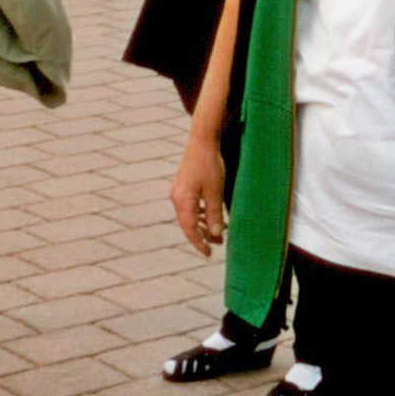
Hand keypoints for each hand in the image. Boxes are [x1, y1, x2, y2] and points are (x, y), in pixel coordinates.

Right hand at [170, 135, 225, 256]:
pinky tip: (211, 216)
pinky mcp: (182, 187)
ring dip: (202, 225)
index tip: (209, 254)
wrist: (202, 141)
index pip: (189, 230)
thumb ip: (214, 215)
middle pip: (188, 224)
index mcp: (182, 201)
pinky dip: (200, 214)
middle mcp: (176, 198)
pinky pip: (189, 207)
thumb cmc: (210, 165)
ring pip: (189, 216)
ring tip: (218, 232)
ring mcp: (178, 192)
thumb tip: (216, 236)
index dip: (199, 244)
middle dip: (202, 236)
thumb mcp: (215, 192)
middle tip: (217, 245)